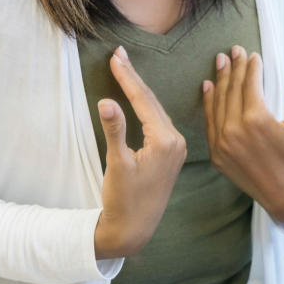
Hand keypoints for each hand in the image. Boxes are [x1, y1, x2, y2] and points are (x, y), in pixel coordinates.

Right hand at [93, 46, 188, 258]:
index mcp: (165, 141)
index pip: (144, 101)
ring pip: (156, 110)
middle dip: (134, 78)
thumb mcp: (116, 164)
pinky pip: (159, 121)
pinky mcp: (171, 154)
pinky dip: (146, 106)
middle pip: (152, 101)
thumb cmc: (123, 200)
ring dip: (140, 90)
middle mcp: (176, 141)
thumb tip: (106, 101)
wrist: (134, 229)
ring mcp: (176, 147)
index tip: (116, 56)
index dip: (128, 77)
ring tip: (125, 68)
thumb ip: (114, 131)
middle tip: (119, 54)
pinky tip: (139, 96)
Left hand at [203, 46, 283, 224]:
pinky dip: (208, 103)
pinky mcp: (217, 155)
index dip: (251, 67)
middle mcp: (235, 130)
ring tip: (220, 61)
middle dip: (234, 68)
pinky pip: (210, 123)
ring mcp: (223, 144)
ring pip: (218, 103)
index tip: (252, 54)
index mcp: (257, 120)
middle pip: (232, 90)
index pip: (250, 85)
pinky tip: (208, 87)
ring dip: (219, 80)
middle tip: (233, 49)